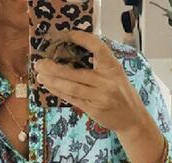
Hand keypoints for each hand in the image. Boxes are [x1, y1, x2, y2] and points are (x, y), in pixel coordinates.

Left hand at [33, 30, 149, 134]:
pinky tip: (49, 86)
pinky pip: (72, 98)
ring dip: (52, 81)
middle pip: (76, 73)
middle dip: (54, 68)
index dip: (83, 39)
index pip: (98, 48)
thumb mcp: (116, 74)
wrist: (132, 118)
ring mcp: (99, 97)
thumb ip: (100, 65)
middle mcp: (106, 81)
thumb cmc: (121, 93)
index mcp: (113, 67)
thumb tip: (73, 56)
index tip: (68, 35)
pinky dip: (59, 92)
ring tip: (39, 75)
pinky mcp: (93, 109)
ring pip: (71, 87)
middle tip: (39, 63)